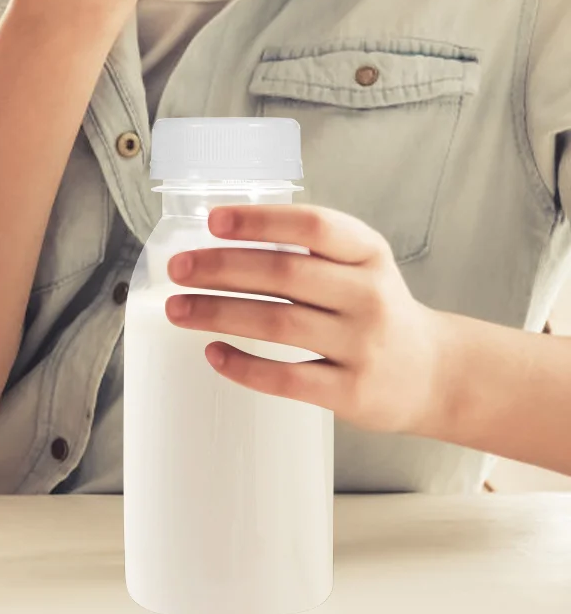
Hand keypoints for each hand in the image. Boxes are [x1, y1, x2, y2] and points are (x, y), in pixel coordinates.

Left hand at [166, 203, 447, 435]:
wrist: (436, 374)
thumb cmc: (376, 308)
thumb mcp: (360, 264)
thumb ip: (307, 249)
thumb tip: (218, 240)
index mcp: (368, 252)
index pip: (313, 226)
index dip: (259, 221)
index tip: (212, 221)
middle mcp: (369, 295)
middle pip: (283, 274)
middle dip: (219, 268)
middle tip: (177, 268)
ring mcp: (363, 346)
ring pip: (278, 325)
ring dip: (218, 313)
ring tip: (178, 309)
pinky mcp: (354, 392)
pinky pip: (288, 378)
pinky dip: (244, 365)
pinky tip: (213, 352)